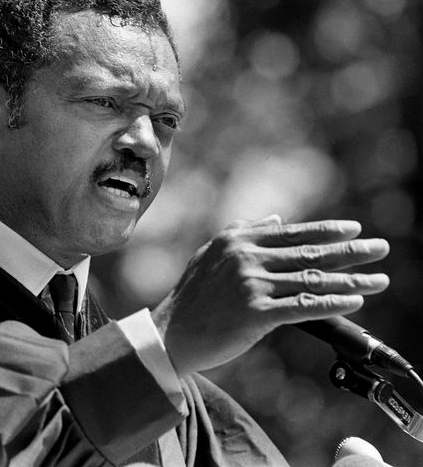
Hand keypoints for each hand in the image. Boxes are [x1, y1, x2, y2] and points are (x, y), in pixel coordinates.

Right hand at [151, 215, 389, 376]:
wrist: (170, 334)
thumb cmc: (191, 298)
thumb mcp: (211, 255)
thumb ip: (243, 233)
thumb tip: (276, 218)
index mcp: (237, 240)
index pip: (291, 232)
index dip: (326, 231)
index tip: (354, 230)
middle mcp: (245, 257)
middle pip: (308, 252)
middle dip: (350, 251)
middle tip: (380, 249)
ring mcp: (250, 284)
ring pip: (311, 279)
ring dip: (351, 281)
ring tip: (378, 280)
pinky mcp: (255, 313)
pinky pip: (302, 306)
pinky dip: (331, 303)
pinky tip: (353, 301)